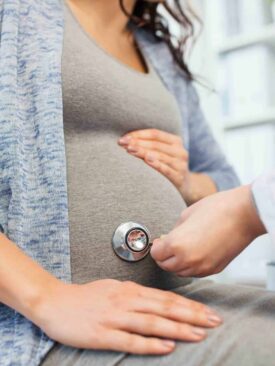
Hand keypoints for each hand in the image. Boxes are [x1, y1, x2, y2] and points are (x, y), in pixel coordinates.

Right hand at [35, 279, 221, 354]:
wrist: (56, 302)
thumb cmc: (87, 296)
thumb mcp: (114, 288)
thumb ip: (136, 294)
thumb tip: (156, 301)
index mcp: (130, 290)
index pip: (165, 297)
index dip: (188, 305)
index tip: (207, 311)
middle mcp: (126, 301)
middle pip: (164, 308)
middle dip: (192, 315)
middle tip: (214, 322)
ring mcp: (115, 317)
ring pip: (152, 323)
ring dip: (178, 328)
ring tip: (199, 334)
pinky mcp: (103, 334)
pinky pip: (131, 340)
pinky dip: (151, 344)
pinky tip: (167, 346)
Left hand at [118, 129, 191, 200]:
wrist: (187, 187)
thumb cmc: (168, 167)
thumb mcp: (164, 154)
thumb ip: (151, 145)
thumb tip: (126, 139)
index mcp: (176, 141)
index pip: (155, 134)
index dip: (138, 134)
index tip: (123, 138)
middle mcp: (180, 151)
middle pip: (155, 144)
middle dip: (137, 142)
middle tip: (122, 143)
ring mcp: (180, 165)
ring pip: (160, 155)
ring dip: (143, 151)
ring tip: (129, 150)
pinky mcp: (179, 178)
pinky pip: (166, 169)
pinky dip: (156, 164)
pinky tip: (146, 160)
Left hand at [151, 185, 265, 276]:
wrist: (243, 214)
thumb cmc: (215, 209)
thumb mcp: (186, 215)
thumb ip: (173, 232)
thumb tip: (166, 240)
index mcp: (177, 244)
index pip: (156, 254)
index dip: (156, 246)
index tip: (159, 240)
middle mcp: (188, 260)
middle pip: (166, 266)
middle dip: (164, 256)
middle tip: (167, 245)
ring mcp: (202, 267)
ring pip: (180, 272)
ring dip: (176, 262)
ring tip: (181, 248)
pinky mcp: (214, 269)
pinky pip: (195, 273)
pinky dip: (190, 266)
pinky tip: (194, 252)